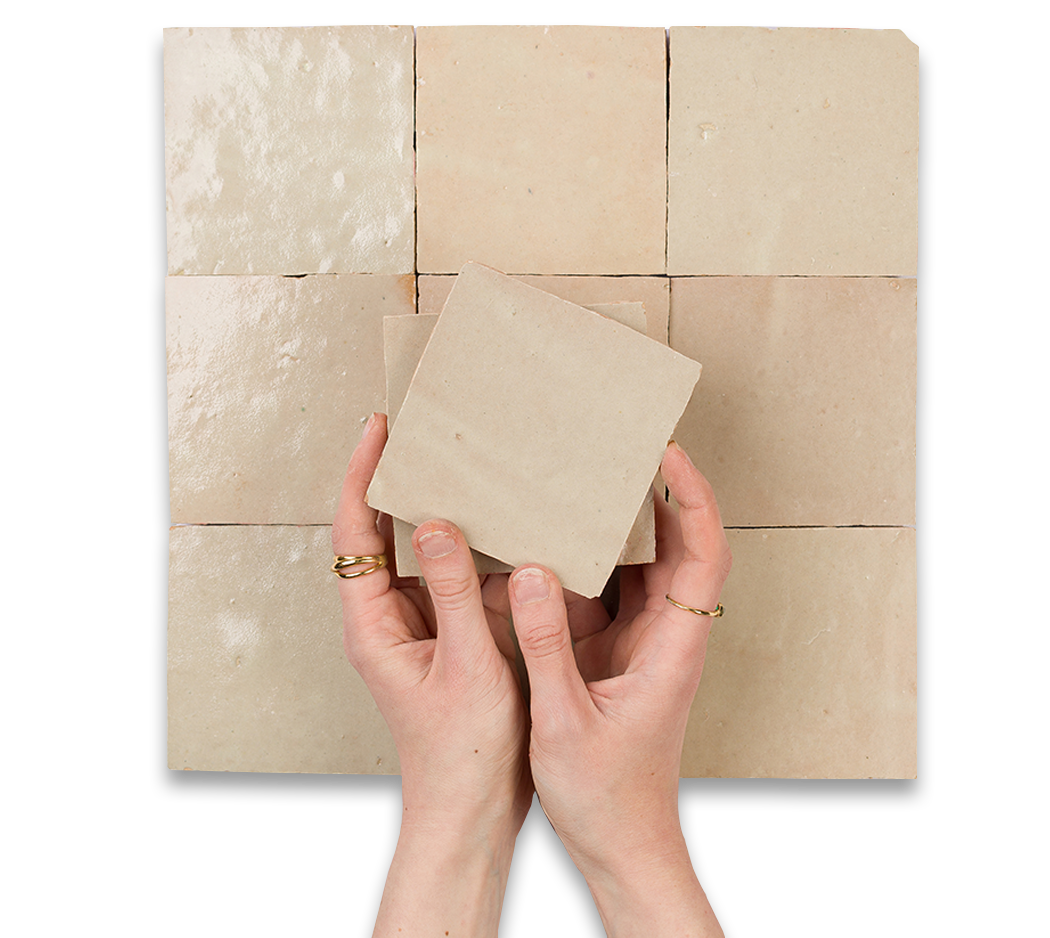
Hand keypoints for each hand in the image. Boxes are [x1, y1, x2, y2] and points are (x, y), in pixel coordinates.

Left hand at [332, 413, 532, 841]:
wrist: (474, 810)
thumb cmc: (464, 752)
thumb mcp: (466, 664)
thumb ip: (451, 590)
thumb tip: (436, 523)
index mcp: (374, 623)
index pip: (355, 532)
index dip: (362, 475)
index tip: (379, 429)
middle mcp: (389, 617)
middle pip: (381, 533)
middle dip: (398, 481)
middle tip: (426, 432)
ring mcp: (419, 625)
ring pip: (420, 553)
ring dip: (439, 512)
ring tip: (465, 467)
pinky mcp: (449, 634)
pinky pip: (455, 578)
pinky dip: (473, 549)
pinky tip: (503, 528)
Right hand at [508, 441, 730, 933]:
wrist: (623, 843)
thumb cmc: (606, 795)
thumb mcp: (564, 721)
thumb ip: (548, 646)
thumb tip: (535, 572)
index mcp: (673, 648)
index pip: (703, 557)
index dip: (692, 501)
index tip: (668, 454)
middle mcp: (669, 636)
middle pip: (684, 546)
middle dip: (665, 492)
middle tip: (628, 445)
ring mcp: (648, 642)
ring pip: (653, 564)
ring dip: (633, 520)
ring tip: (595, 476)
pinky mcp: (623, 650)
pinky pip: (620, 588)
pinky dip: (600, 556)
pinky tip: (563, 538)